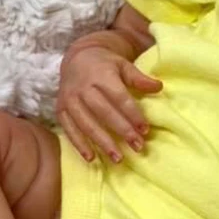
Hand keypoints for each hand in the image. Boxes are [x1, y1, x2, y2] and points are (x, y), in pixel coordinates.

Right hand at [57, 40, 161, 162]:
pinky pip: (69, 129)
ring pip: (87, 124)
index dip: (132, 114)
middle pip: (104, 112)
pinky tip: (91, 158)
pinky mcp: (60, 110)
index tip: (145, 130)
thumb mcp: (123, 65)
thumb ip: (138, 78)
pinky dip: (79, 145)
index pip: (119, 97)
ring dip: (102, 143)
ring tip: (118, 158)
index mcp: (101, 75)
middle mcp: (83, 88)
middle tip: (138, 147)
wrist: (76, 59)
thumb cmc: (105, 65)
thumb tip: (159, 87)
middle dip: (122, 131)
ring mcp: (69, 100)